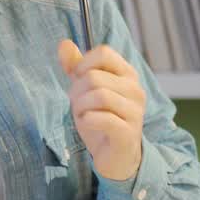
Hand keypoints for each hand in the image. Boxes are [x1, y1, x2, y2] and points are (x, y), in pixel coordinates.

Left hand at [58, 40, 144, 180]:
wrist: (115, 156)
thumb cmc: (101, 118)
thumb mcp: (85, 90)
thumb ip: (76, 66)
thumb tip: (64, 43)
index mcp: (127, 74)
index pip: (104, 52)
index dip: (83, 64)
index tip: (79, 80)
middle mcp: (135, 90)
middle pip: (95, 76)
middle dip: (77, 91)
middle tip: (79, 104)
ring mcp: (135, 111)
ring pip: (98, 95)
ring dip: (81, 106)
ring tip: (83, 114)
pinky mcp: (128, 132)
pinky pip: (100, 117)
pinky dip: (87, 120)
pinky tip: (88, 124)